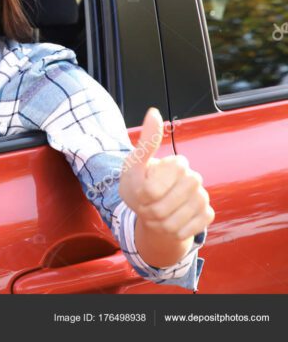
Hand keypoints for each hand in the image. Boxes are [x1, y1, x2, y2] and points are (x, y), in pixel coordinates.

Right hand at [119, 107, 214, 240]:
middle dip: (186, 176)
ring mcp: (171, 225)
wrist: (143, 217)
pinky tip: (186, 206)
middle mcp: (155, 213)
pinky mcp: (187, 231)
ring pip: (201, 197)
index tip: (168, 165)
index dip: (173, 165)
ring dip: (194, 191)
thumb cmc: (138, 182)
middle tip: (173, 179)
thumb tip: (154, 112)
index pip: (174, 170)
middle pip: (191, 182)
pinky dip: (201, 207)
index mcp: (141, 193)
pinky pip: (207, 214)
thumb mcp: (137, 160)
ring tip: (180, 192)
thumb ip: (147, 139)